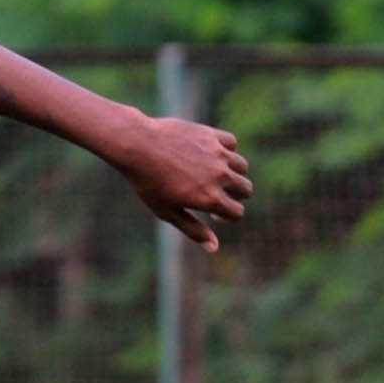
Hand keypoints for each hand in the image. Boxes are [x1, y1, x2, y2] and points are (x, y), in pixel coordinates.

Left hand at [114, 115, 250, 251]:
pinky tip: (209, 155)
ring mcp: (218, 154)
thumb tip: (214, 247)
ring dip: (233, 173)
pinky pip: (231, 143)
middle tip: (215, 194)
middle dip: (235, 196)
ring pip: (242, 166)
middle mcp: (220, 176)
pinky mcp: (211, 135)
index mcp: (211, 198)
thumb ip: (193, 230)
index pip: (238, 212)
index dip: (227, 216)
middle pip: (246, 189)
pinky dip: (225, 149)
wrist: (137, 146)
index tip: (214, 213)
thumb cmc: (148, 183)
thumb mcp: (168, 212)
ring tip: (213, 174)